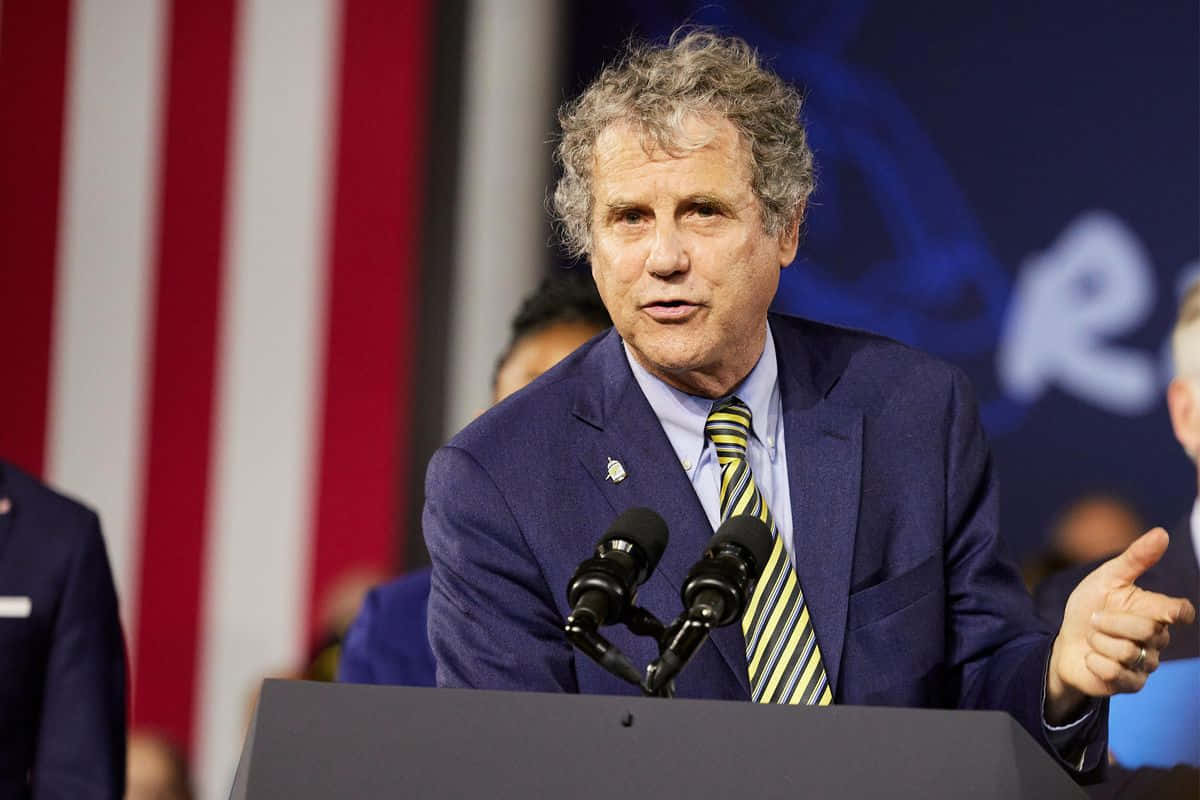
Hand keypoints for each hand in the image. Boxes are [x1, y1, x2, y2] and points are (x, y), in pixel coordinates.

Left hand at [1045, 528, 1195, 723]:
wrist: (1065, 643)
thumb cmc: (1088, 608)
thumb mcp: (1105, 579)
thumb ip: (1134, 558)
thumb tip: (1162, 533)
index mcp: (1154, 610)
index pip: (1180, 611)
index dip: (1176, 612)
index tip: (1166, 612)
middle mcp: (1157, 638)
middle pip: (1148, 629)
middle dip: (1110, 622)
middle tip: (1095, 620)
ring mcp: (1146, 663)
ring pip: (1128, 651)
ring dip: (1098, 642)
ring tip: (1093, 640)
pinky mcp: (1131, 684)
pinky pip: (1115, 673)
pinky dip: (1094, 662)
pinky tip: (1092, 658)